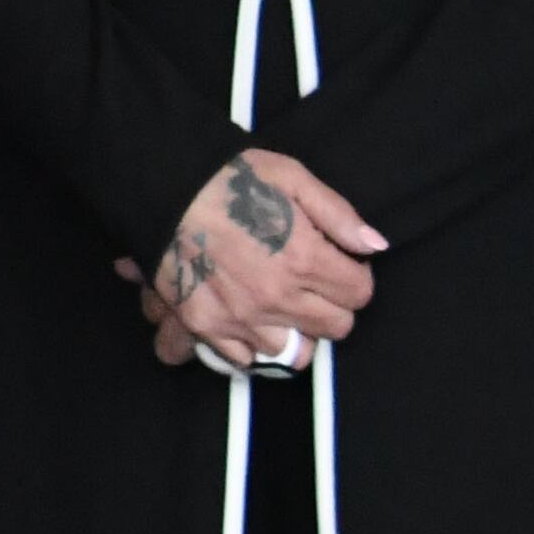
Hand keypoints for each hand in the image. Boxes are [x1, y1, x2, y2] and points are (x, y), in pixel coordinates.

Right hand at [130, 149, 385, 370]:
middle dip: (331, 305)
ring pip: (294, 352)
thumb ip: (337, 213)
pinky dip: (249, 344)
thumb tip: (374, 246)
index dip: (353, 276)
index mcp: (304, 258)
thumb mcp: (289, 176)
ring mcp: (240, 317)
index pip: (360, 294)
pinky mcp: (205, 326)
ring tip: (278, 306)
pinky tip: (245, 318)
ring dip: (293, 330)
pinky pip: (245, 358)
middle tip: (310, 283)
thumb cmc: (227, 177)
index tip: (337, 264)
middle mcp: (277, 297)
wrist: (158, 187)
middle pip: (336, 327)